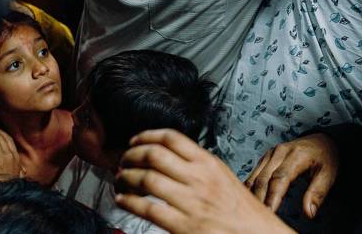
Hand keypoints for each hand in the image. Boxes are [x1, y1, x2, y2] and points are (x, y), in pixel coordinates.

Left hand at [0, 125, 24, 182]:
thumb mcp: (19, 176)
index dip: (2, 133)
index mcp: (15, 156)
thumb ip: (21, 171)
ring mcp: (1, 157)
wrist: (6, 190)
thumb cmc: (11, 184)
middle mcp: (9, 154)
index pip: (9, 140)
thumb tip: (23, 170)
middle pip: (1, 138)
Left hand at [115, 129, 294, 233]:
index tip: (134, 142)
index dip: (147, 136)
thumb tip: (168, 156)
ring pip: (147, 180)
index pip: (172, 138)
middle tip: (123, 161)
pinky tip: (123, 201)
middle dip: (131, 156)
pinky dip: (129, 202)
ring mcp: (191, 202)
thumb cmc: (240, 210)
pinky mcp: (184, 226)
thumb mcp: (222, 176)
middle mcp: (199, 179)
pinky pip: (148, 209)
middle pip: (154, 155)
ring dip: (126, 178)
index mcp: (208, 163)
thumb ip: (198, 165)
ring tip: (120, 180)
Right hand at [245, 133, 338, 218]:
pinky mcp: (266, 158)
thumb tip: (309, 213)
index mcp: (297, 155)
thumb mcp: (328, 175)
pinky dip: (250, 188)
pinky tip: (250, 200)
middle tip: (259, 216)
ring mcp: (271, 153)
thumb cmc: (325, 159)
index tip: (270, 212)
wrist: (320, 141)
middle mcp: (280, 151)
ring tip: (253, 212)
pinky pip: (254, 174)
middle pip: (264, 178)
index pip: (280, 177)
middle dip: (260, 198)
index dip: (273, 196)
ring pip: (256, 176)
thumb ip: (317, 193)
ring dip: (252, 194)